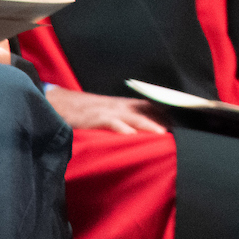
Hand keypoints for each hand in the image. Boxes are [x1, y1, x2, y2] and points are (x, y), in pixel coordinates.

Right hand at [45, 87, 167, 134]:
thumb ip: (124, 117)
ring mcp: (107, 110)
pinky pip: (111, 122)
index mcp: (124, 104)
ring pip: (133, 116)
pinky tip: (132, 135)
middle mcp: (119, 105)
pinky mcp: (93, 118)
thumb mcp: (107, 110)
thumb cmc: (83, 110)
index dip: (167, 114)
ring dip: (148, 124)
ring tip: (161, 134)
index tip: (182, 123)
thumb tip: (141, 130)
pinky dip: (121, 128)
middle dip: (163, 119)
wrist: (56, 102)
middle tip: (179, 130)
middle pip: (147, 110)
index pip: (151, 106)